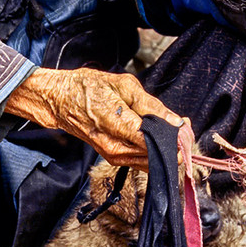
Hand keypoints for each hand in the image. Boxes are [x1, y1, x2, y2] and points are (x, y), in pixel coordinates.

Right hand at [4, 66, 185, 169]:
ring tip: (171, 129)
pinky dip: (153, 151)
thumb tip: (176, 122)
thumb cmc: (87, 88)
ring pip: (151, 161)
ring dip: (165, 148)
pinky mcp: (114, 159)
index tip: (186, 127)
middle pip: (156, 155)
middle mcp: (115, 147)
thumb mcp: (123, 85)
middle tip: (183, 127)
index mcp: (117, 125)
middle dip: (173, 143)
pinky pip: (141, 160)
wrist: (59, 101)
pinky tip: (158, 136)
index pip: (155, 141)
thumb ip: (151, 106)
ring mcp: (114, 156)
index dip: (176, 137)